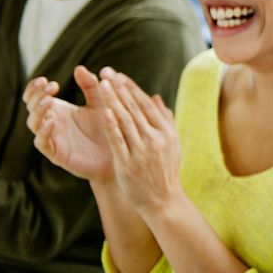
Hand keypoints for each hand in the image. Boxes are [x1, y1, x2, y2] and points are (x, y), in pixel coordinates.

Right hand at [23, 65, 113, 180]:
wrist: (120, 154)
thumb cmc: (109, 127)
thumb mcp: (101, 103)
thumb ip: (91, 86)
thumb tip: (79, 68)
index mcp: (60, 110)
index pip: (36, 96)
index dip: (35, 87)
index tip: (47, 80)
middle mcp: (52, 123)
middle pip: (31, 107)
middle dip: (37, 95)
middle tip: (50, 87)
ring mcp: (53, 139)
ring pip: (34, 124)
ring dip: (38, 111)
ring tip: (49, 101)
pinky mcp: (57, 154)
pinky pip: (43, 143)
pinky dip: (43, 132)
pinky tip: (51, 121)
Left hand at [98, 67, 183, 214]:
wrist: (163, 201)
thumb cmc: (165, 171)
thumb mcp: (171, 144)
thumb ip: (164, 120)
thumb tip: (156, 98)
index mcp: (166, 132)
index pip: (145, 104)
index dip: (130, 88)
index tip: (117, 74)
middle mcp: (156, 139)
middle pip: (134, 109)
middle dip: (119, 89)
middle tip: (106, 72)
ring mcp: (142, 151)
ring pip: (126, 121)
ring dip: (113, 101)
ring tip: (102, 85)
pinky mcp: (129, 164)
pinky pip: (119, 141)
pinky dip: (112, 125)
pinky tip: (103, 112)